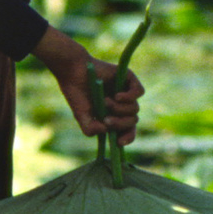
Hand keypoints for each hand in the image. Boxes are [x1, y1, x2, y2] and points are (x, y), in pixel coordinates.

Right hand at [33, 27, 143, 145]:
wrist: (73, 72)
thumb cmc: (77, 94)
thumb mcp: (82, 116)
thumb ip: (91, 129)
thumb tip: (106, 131)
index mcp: (113, 115)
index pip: (128, 130)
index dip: (127, 137)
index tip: (119, 142)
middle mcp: (122, 105)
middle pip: (133, 121)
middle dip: (121, 124)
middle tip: (107, 120)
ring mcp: (126, 92)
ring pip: (135, 109)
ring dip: (120, 109)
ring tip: (105, 101)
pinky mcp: (129, 79)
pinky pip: (139, 92)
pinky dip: (130, 97)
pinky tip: (117, 96)